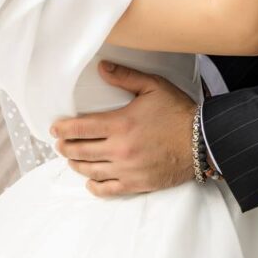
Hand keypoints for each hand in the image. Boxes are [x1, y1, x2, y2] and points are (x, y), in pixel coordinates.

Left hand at [50, 62, 196, 196]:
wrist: (202, 142)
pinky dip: (95, 186)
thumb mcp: (153, 86)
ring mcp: (127, 169)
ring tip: (71, 158)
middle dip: (65, 147)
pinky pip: (108, 189)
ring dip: (76, 164)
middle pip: (81, 151)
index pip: (81, 128)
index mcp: (121, 124)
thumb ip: (125, 77)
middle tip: (59, 143)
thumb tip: (101, 68)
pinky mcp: (137, 184)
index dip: (64, 129)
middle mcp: (120, 149)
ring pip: (91, 170)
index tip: (55, 129)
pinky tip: (90, 181)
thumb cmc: (178, 112)